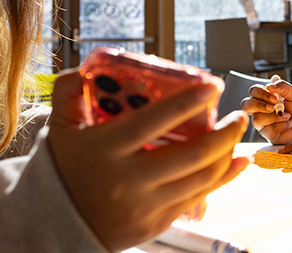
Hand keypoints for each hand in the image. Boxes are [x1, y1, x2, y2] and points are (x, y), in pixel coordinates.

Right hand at [47, 69, 249, 251]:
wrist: (52, 223)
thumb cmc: (62, 168)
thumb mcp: (59, 128)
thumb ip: (69, 93)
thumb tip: (86, 69)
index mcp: (105, 149)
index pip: (153, 122)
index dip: (187, 103)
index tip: (213, 85)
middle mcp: (129, 180)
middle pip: (191, 154)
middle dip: (225, 132)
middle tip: (239, 113)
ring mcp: (145, 205)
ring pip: (202, 178)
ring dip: (228, 153)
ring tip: (237, 131)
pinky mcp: (157, 222)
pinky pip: (199, 198)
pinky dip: (224, 178)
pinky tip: (238, 162)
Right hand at [240, 75, 291, 144]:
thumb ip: (283, 87)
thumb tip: (270, 84)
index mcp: (265, 97)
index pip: (253, 91)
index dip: (261, 93)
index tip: (275, 97)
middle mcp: (261, 109)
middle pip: (246, 104)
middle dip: (259, 104)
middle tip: (273, 106)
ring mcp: (263, 122)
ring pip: (256, 118)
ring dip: (274, 116)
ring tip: (287, 115)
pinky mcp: (268, 134)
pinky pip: (267, 130)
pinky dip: (281, 125)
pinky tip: (289, 123)